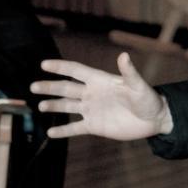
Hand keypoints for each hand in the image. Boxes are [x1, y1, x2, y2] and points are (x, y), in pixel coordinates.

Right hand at [31, 53, 173, 140]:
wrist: (154, 120)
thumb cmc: (148, 98)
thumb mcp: (138, 85)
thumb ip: (129, 72)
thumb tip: (123, 55)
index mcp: (100, 81)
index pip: (76, 71)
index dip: (61, 67)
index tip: (44, 64)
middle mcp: (93, 94)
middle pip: (66, 88)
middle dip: (50, 87)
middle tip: (33, 86)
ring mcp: (92, 110)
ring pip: (67, 106)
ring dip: (53, 106)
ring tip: (39, 106)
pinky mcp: (95, 126)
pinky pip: (75, 128)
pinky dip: (63, 131)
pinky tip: (50, 133)